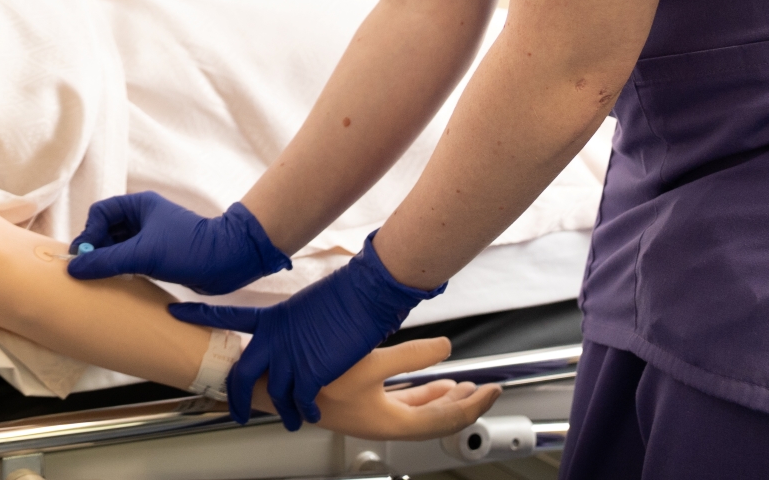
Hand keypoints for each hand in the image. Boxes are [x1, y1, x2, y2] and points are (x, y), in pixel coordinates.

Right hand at [67, 192, 289, 293]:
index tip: (83, 257)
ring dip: (107, 261)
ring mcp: (151, 236)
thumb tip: (74, 268)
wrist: (228, 261)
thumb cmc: (187, 249)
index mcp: (139, 205)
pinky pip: (130, 260)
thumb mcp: (143, 254)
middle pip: (106, 230)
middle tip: (87, 272)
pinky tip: (118, 284)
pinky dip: (121, 270)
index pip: (100, 213)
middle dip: (95, 249)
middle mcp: (143, 217)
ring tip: (100, 280)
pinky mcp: (158, 255)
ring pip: (117, 246)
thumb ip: (107, 261)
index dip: (88, 234)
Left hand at [169, 231, 441, 425]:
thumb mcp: (305, 308)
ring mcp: (291, 357)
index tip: (176, 312)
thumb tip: (292, 340)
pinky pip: (300, 400)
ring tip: (290, 421)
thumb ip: (291, 327)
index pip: (225, 315)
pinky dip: (304, 412)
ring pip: (273, 393)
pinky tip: (311, 416)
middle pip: (242, 375)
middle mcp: (274, 339)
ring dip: (281, 412)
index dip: (199, 316)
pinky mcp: (312, 371)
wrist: (362, 296)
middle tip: (236, 414)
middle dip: (236, 399)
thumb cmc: (341, 296)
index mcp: (270, 318)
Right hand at [311, 338, 501, 440]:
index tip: (491, 390)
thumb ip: (412, 355)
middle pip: (437, 419)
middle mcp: (385, 423)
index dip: (473, 405)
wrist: (276, 384)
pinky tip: (426, 381)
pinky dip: (421, 393)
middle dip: (464, 403)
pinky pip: (403, 403)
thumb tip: (446, 346)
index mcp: (391, 422)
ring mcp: (374, 413)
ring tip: (461, 386)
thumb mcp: (370, 362)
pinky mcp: (363, 401)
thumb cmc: (316, 380)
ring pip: (420, 412)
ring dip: (442, 398)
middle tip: (485, 389)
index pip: (446, 420)